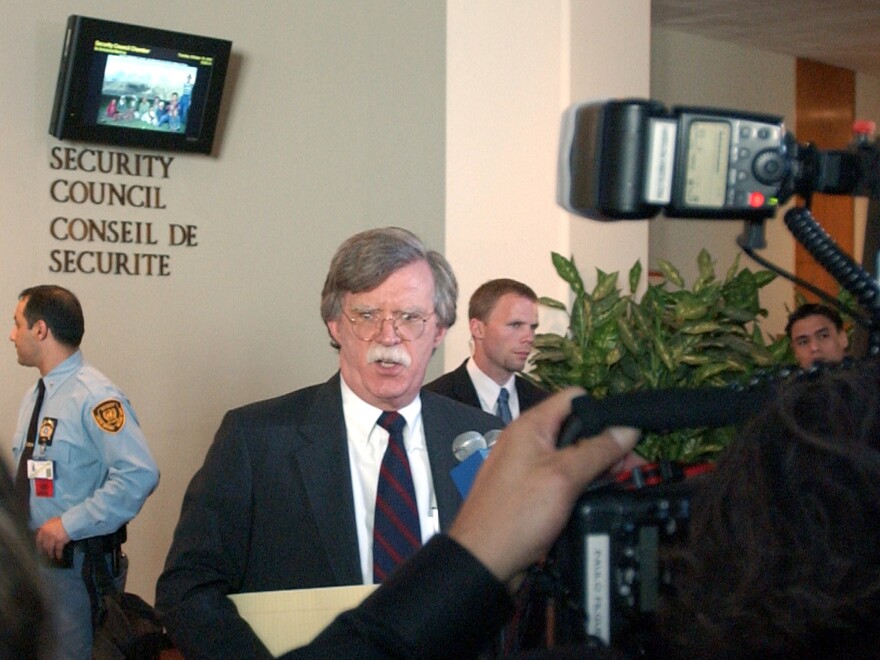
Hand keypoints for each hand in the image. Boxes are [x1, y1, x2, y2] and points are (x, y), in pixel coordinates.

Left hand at [35, 517, 70, 560]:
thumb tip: (44, 531)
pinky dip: (58, 554)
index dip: (39, 545)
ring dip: (51, 553)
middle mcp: (47, 534)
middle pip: (44, 545)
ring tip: (52, 556)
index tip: (39, 548)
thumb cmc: (62, 520)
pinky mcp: (60, 542)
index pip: (38, 539)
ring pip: (50, 548)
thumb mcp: (52, 521)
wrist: (70, 521)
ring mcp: (53, 538)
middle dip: (45, 550)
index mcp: (44, 529)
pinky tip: (59, 557)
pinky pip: (58, 550)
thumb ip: (47, 527)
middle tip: (46, 553)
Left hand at [449, 388, 638, 586]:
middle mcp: (527, 440)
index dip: (603, 410)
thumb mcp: (563, 477)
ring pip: (571, 455)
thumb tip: (627, 429)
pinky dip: (581, 483)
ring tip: (619, 482)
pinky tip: (597, 497)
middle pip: (576, 428)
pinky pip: (562, 476)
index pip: (574, 398)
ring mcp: (527, 465)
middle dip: (605, 444)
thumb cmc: (514, 516)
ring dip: (596, 466)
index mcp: (530, 426)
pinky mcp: (530, 490)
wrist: (483, 561)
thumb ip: (597, 450)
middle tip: (629, 466)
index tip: (626, 433)